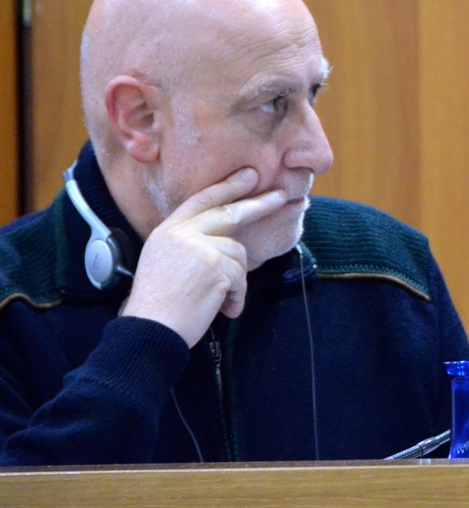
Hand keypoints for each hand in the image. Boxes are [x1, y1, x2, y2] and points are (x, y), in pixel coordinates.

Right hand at [121, 168, 285, 346]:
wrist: (150, 330)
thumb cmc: (159, 306)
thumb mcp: (165, 263)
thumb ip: (190, 244)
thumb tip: (226, 239)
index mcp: (167, 231)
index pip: (201, 201)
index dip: (227, 187)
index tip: (248, 176)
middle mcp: (182, 233)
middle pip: (228, 213)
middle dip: (257, 204)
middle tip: (280, 196)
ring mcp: (200, 246)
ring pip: (238, 253)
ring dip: (236, 280)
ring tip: (218, 300)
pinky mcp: (216, 265)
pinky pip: (241, 277)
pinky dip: (237, 296)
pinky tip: (223, 308)